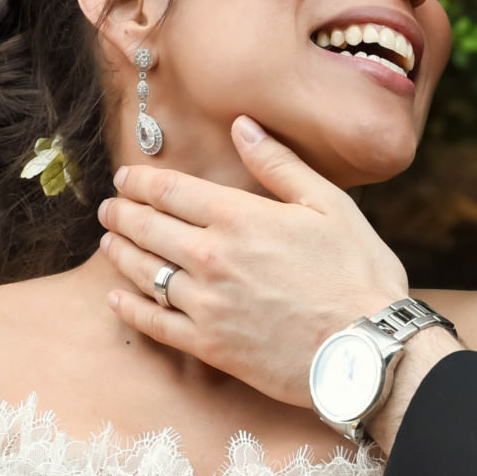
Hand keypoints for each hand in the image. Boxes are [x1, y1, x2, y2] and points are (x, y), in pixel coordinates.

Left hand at [98, 116, 412, 407]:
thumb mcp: (330, 206)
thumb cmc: (358, 274)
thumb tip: (243, 126)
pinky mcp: (208, 345)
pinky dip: (129, 307)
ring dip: (119, 254)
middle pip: (147, 228)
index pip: (171, 191)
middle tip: (109, 208)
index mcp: (239, 217)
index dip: (141, 181)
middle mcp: (211, 257)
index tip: (126, 178)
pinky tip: (116, 298)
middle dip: (122, 213)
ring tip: (108, 243)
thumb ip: (280, 165)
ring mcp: (205, 304)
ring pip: (143, 273)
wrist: (367, 349)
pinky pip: (154, 322)